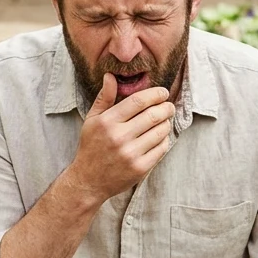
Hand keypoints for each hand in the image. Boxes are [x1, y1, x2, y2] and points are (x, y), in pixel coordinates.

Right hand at [66, 73, 174, 203]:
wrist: (89, 181)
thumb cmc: (91, 147)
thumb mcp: (92, 120)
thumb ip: (104, 98)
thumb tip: (110, 76)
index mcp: (108, 122)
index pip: (138, 101)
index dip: (155, 94)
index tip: (163, 92)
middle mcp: (119, 137)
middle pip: (153, 115)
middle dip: (166, 107)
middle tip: (168, 106)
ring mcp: (131, 154)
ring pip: (160, 131)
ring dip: (166, 123)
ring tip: (164, 121)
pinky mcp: (140, 168)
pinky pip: (161, 148)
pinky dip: (164, 140)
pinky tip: (160, 137)